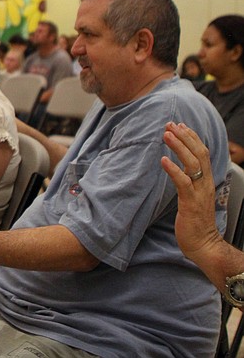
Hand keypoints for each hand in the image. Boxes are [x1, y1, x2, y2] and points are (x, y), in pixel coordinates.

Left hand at [161, 122, 224, 262]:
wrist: (204, 245)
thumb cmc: (195, 222)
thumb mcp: (192, 197)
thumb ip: (188, 182)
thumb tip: (178, 168)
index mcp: (206, 181)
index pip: (202, 153)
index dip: (192, 138)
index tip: (179, 125)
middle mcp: (205, 184)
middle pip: (199, 154)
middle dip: (185, 137)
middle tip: (171, 124)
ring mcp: (199, 193)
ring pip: (193, 164)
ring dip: (179, 147)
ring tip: (166, 135)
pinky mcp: (191, 203)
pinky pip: (183, 183)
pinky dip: (173, 170)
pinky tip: (163, 160)